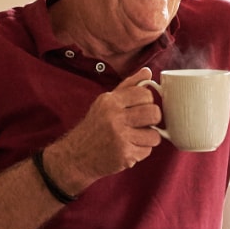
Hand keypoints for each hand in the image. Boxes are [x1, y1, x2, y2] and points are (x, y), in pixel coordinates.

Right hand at [45, 68, 163, 190]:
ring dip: (147, 138)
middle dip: (152, 120)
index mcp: (110, 101)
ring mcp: (119, 137)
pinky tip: (128, 149)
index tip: (140, 108)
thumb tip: (147, 72)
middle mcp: (114, 117)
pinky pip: (147, 150)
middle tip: (142, 124)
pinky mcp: (124, 155)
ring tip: (134, 138)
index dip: (148, 102)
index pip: (145, 94)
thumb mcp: (106, 103)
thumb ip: (128, 86)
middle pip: (154, 113)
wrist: (75, 156)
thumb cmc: (94, 127)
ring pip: (154, 135)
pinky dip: (140, 151)